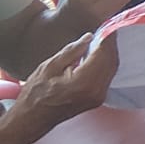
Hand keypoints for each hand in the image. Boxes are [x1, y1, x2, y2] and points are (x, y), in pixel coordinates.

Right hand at [0, 33, 117, 143]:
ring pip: (111, 69)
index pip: (102, 54)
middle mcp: (96, 91)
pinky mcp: (98, 99)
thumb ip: (71, 51)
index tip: (107, 25)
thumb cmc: (36, 93)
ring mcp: (99, 97)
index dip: (107, 38)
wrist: (32, 118)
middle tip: (107, 29)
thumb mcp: (49, 67)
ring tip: (103, 39)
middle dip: (110, 44)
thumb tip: (90, 36)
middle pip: (111, 61)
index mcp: (84, 82)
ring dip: (109, 53)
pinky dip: (106, 63)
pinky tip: (99, 55)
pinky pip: (107, 76)